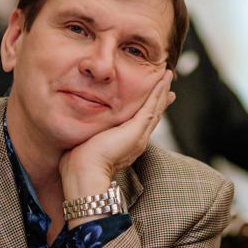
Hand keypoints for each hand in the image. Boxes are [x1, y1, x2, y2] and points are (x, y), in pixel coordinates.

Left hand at [59, 70, 174, 199]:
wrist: (85, 171)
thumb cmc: (79, 162)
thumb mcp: (87, 144)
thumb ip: (89, 136)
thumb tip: (80, 132)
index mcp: (126, 145)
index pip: (140, 123)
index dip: (147, 109)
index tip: (153, 98)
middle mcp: (136, 140)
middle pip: (153, 115)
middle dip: (160, 99)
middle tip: (168, 83)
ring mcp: (139, 135)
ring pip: (155, 108)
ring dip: (162, 91)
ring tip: (168, 76)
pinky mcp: (138, 128)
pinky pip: (152, 105)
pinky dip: (159, 91)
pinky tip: (164, 79)